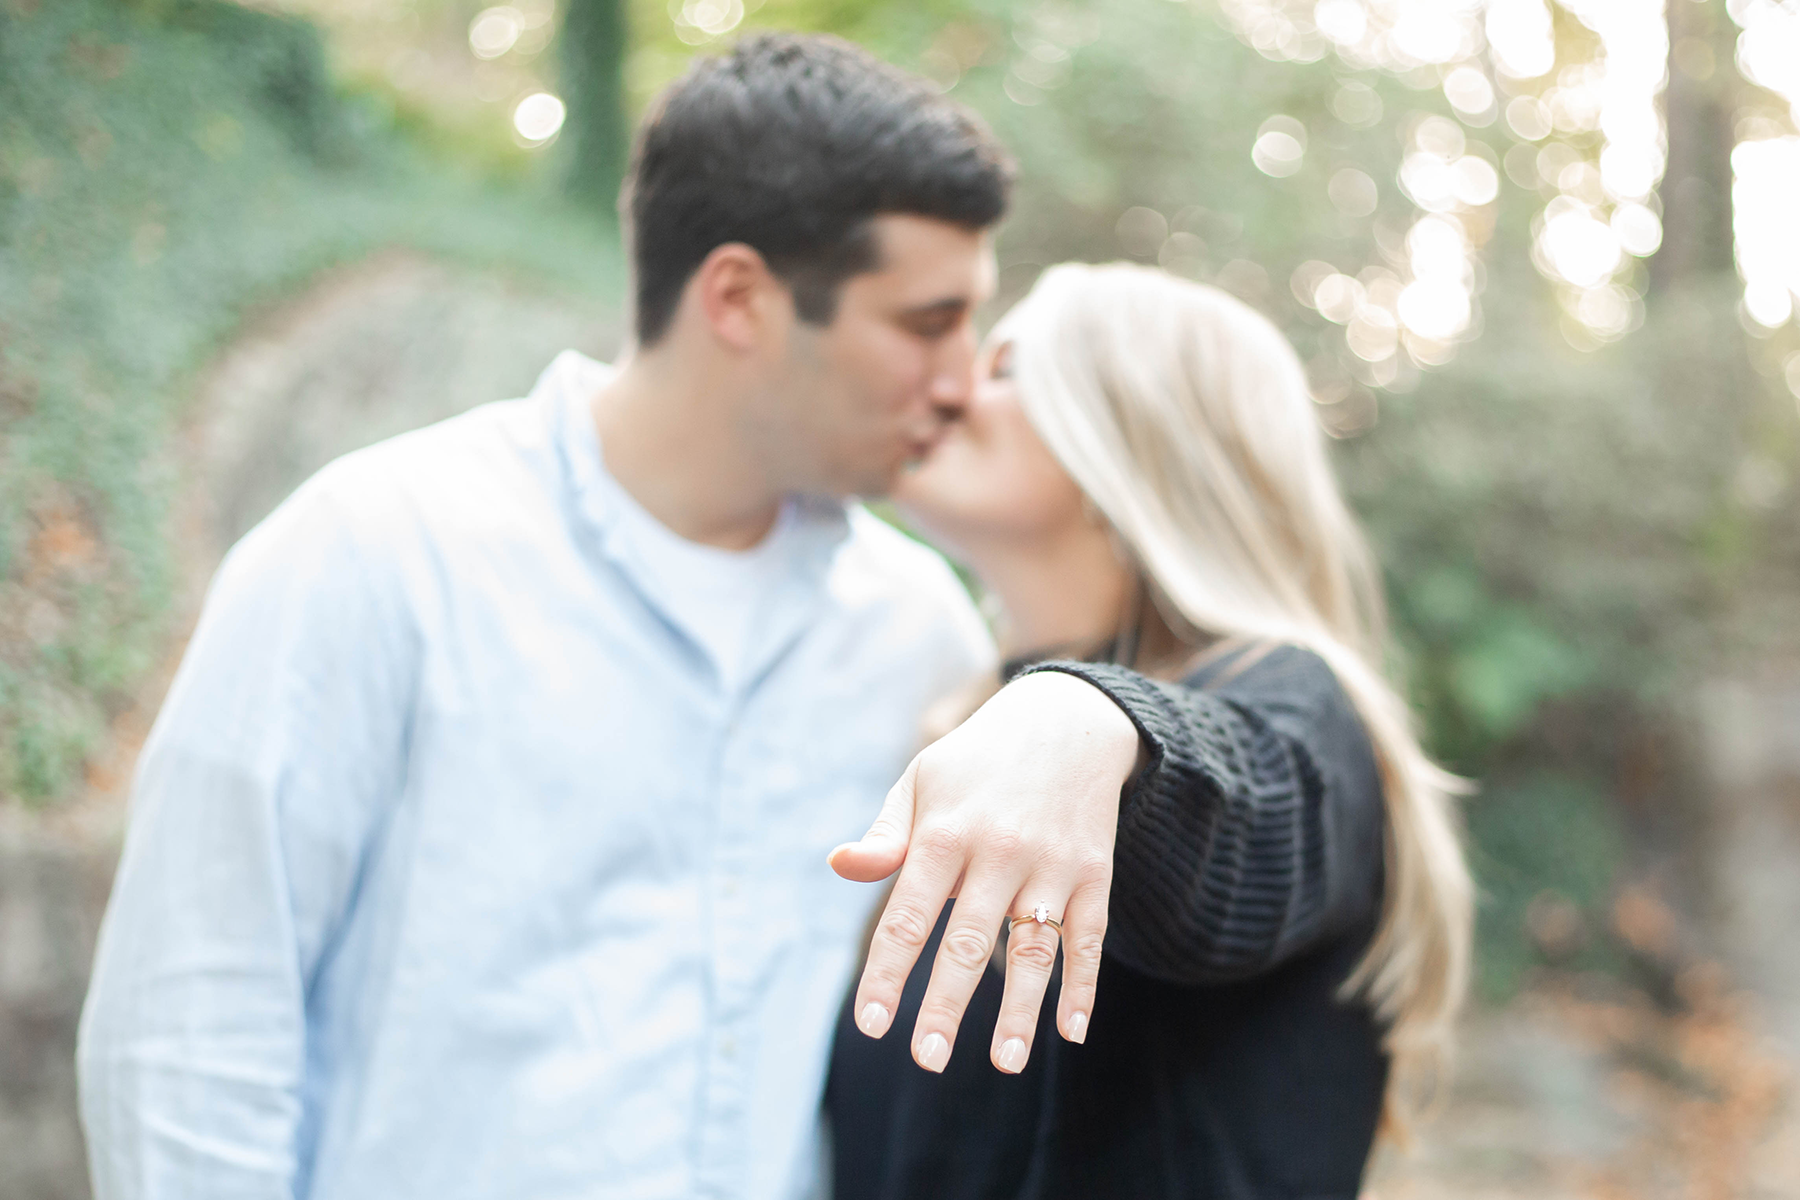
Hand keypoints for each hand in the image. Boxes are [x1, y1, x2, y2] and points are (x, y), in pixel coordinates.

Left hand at [829, 670, 1141, 1075]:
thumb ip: (886, 835)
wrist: (1068, 720)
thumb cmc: (976, 762)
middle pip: (968, 940)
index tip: (871, 1024)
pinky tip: (1071, 1032)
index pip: (908, 915)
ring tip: (1004, 1063)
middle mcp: (999, 850)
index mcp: (945, 831)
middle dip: (946, 1004)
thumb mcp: (921, 781)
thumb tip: (839, 867)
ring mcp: (1051, 864)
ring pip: (1034, 947)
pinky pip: (1089, 938)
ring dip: (1020, 1009)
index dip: (888, 972)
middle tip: (926, 1058)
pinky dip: (1083, 986)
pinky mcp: (1093, 873)